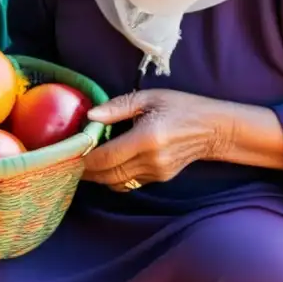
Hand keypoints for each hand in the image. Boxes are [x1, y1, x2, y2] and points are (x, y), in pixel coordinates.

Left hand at [81, 89, 233, 190]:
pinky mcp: (160, 179)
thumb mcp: (149, 98)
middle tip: (68, 161)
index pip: (106, 157)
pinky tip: (108, 163)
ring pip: (117, 182)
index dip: (84, 158)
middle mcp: (151, 160)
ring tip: (85, 162)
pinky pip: (129, 182)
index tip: (68, 152)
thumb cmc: (181, 107)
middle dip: (86, 171)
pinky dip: (114, 176)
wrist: (213, 129)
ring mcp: (156, 173)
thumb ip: (117, 107)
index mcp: (146, 138)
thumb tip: (91, 116)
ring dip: (99, 175)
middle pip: (108, 175)